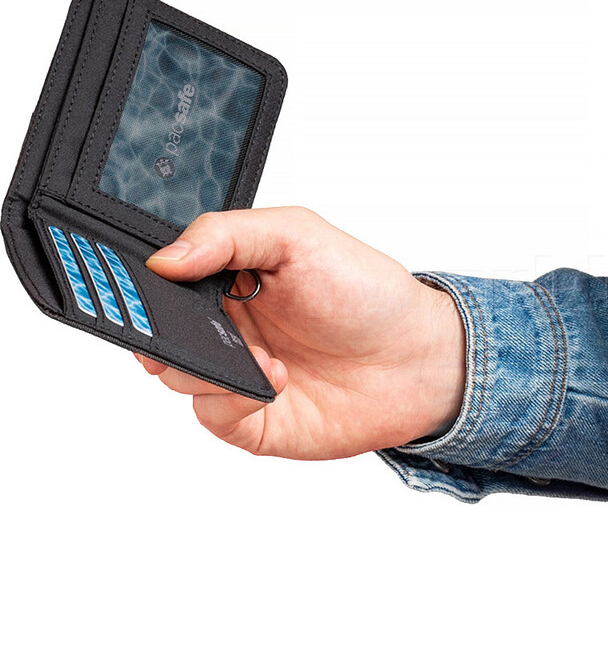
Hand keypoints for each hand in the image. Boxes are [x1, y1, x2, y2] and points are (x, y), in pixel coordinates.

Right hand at [136, 207, 465, 458]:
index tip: (143, 285)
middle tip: (181, 325)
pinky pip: (214, 416)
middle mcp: (229, 327)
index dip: (147, 285)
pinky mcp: (254, 419)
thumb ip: (226, 235)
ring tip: (256, 353)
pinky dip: (232, 399)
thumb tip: (165, 259)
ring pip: (179, 377)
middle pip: (160, 333)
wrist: (418, 357)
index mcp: (230, 279)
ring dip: (205, 365)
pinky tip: (274, 380)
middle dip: (160, 330)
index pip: (166, 282)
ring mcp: (239, 374)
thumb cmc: (366, 291)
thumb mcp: (298, 236)